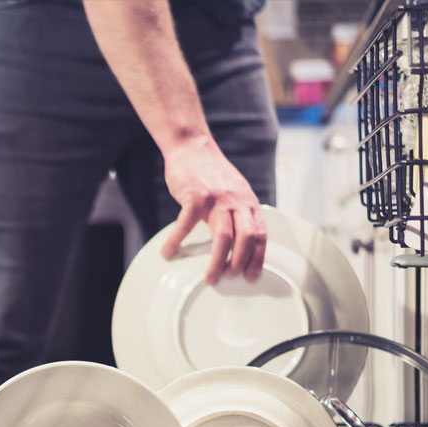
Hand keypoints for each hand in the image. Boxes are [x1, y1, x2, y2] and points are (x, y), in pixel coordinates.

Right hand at [160, 136, 266, 284]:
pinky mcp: (195, 196)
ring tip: (210, 277)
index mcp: (247, 201)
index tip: (250, 276)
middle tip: (230, 278)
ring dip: (217, 261)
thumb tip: (236, 238)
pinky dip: (176, 241)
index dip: (257, 257)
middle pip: (246, 238)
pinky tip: (168, 252)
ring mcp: (217, 199)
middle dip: (240, 262)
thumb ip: (237, 211)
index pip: (260, 233)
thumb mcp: (233, 190)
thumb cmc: (209, 172)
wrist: (192, 147)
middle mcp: (237, 201)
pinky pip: (185, 225)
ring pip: (223, 236)